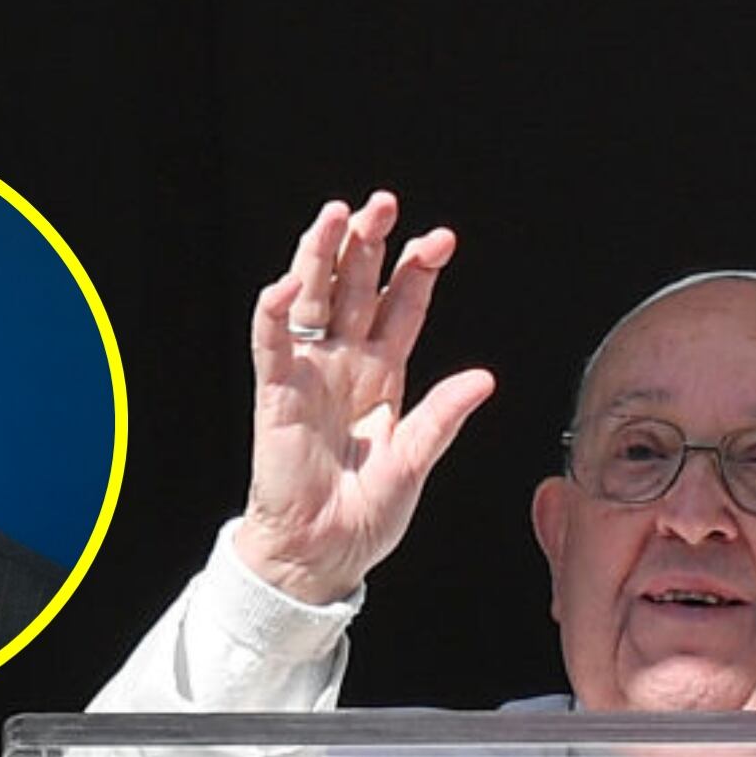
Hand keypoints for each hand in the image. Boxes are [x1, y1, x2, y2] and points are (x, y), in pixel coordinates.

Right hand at [236, 191, 495, 603]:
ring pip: (315, 299)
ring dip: (323, 255)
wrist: (323, 552)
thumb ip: (442, 417)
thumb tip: (483, 378)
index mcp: (384, 376)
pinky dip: (276, 311)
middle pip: (357, 288)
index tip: (440, 240)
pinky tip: (290, 282)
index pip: (402, 307)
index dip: (418, 271)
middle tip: (384, 204)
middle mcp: (346, 364)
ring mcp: (310, 374)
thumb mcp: (416, 461)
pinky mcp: (277, 394)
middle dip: (370, 244)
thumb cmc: (366, 514)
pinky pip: (272, 343)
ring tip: (338, 214)